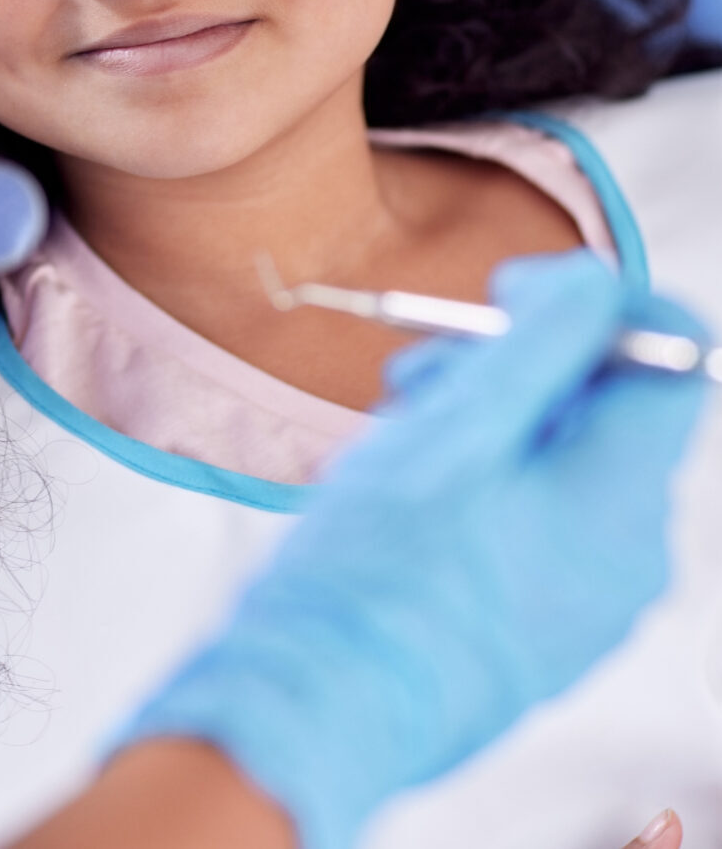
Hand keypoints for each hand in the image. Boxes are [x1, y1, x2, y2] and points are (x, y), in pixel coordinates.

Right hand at [116, 250, 707, 848]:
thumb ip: (543, 339)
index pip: (672, 357)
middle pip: (606, 406)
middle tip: (425, 371)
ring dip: (487, 421)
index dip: (598, 307)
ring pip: (563, 461)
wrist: (316, 708)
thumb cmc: (376, 572)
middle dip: (516, 365)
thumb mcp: (459, 423)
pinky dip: (484, 482)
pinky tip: (411, 491)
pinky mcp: (544, 629)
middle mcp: (629, 556)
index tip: (515, 296)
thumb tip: (597, 282)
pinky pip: (538, 521)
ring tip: (401, 432)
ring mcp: (590, 602)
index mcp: (621, 498)